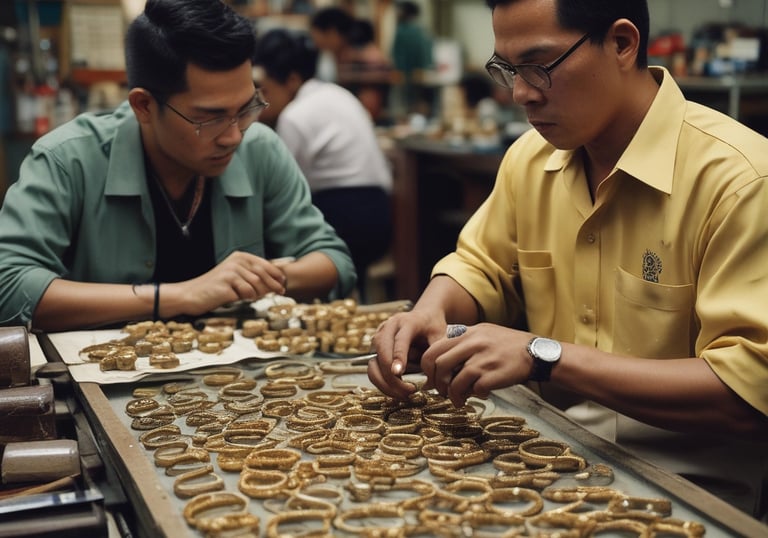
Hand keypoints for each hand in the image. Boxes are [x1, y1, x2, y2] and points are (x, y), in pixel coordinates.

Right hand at [171, 251, 286, 315]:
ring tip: (245, 296)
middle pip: (264, 275)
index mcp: (240, 257)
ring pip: (256, 286)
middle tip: (280, 292)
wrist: (191, 295)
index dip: (277, 275)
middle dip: (273, 285)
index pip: (265, 264)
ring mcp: (231, 272)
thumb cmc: (215, 288)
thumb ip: (254, 277)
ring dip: (256, 294)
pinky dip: (244, 298)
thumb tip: (276, 283)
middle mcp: (237, 261)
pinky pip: (245, 294)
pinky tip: (233, 297)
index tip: (283, 283)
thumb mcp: (236, 278)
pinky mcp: (226, 283)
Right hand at [368, 310, 446, 399]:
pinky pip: (373, 369)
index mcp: (406, 322)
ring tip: (404, 395)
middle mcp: (388, 328)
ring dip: (385, 383)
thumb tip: (434, 376)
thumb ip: (437, 352)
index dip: (398, 357)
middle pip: (382, 352)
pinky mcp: (374, 349)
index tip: (398, 373)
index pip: (399, 340)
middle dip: (391, 376)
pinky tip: (397, 392)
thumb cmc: (433, 327)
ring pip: (373, 364)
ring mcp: (378, 337)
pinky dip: (382, 383)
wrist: (423, 316)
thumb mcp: (441, 335)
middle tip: (409, 391)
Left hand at [420, 323, 533, 407]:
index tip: (432, 379)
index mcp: (467, 333)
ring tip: (459, 400)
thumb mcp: (482, 334)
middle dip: (437, 383)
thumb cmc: (505, 346)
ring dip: (453, 395)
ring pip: (454, 382)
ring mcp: (483, 359)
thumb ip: (460, 344)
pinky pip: (474, 390)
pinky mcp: (494, 375)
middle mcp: (473, 344)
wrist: (536, 352)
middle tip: (443, 392)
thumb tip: (436, 365)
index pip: (434, 349)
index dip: (428, 368)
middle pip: (439, 365)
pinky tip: (481, 394)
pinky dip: (475, 395)